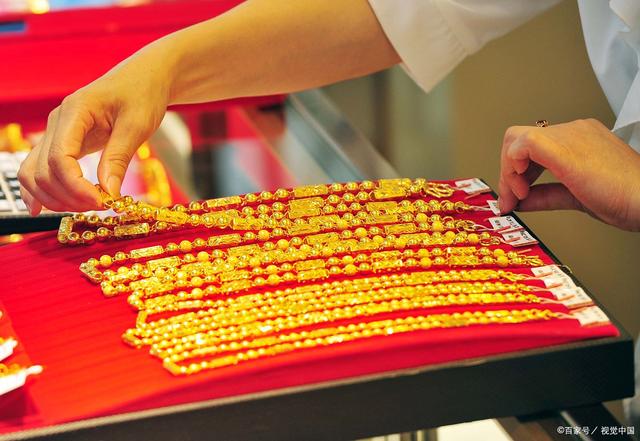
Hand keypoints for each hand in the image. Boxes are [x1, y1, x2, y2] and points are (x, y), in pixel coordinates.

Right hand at [18, 44, 172, 213]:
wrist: (145, 78)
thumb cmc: (143, 94)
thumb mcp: (137, 125)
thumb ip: (118, 158)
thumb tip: (107, 193)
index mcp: (74, 112)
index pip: (59, 158)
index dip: (76, 187)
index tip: (102, 202)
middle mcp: (57, 122)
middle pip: (42, 171)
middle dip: (67, 197)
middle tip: (100, 207)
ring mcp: (56, 132)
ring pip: (33, 173)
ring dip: (55, 198)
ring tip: (87, 207)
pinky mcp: (62, 142)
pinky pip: (39, 168)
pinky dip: (40, 190)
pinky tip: (41, 210)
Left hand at [498, 118, 639, 230]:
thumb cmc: (627, 199)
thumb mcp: (575, 196)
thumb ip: (546, 195)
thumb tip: (521, 201)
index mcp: (579, 138)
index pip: (532, 144)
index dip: (515, 171)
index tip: (515, 197)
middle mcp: (574, 131)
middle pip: (519, 139)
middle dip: (507, 171)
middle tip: (510, 199)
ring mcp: (570, 136)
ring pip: (517, 139)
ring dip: (508, 172)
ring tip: (517, 196)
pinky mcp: (565, 149)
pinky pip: (525, 143)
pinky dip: (512, 165)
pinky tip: (521, 186)